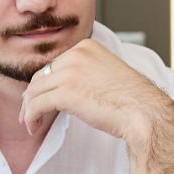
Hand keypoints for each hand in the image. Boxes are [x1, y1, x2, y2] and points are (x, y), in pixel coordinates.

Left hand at [19, 38, 173, 143]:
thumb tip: (61, 89)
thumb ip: (85, 73)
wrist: (144, 112)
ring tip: (30, 122)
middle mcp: (76, 55)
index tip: (42, 98)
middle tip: (30, 113)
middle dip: (33, 96)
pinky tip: (33, 126)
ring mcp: (70, 73)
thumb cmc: (131, 99)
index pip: (55, 64)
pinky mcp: (65, 93)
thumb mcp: (106, 73)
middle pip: (41, 76)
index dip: (46, 84)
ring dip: (29, 109)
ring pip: (35, 91)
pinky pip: (36, 105)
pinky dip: (30, 117)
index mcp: (87, 47)